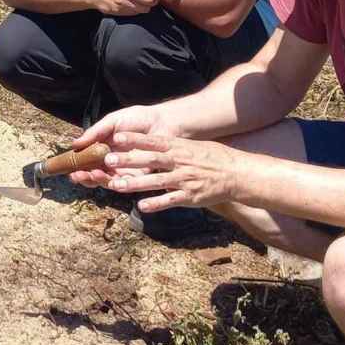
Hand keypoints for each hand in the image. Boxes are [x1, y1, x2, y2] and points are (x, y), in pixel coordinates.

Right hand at [69, 105, 178, 187]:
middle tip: (77, 175)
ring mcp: (122, 170)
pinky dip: (112, 183)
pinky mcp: (136, 177)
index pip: (85, 161)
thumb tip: (74, 144)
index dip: (76, 166)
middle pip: (92, 174)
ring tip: (91, 174)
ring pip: (104, 181)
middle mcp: (110, 162)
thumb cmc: (138, 119)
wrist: (163, 123)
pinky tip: (107, 178)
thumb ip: (95, 132)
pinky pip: (122, 184)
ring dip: (94, 181)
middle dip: (83, 177)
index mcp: (102, 148)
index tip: (69, 167)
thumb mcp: (112, 122)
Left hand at [103, 132, 240, 212]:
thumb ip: (171, 145)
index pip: (153, 141)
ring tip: (116, 186)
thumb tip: (149, 142)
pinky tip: (141, 206)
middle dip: (128, 160)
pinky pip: (170, 200)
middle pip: (150, 160)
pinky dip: (155, 204)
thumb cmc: (211, 157)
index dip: (134, 139)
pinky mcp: (190, 196)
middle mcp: (179, 162)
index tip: (116, 137)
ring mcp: (184, 179)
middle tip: (108, 160)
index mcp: (179, 147)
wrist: (237, 174)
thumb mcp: (191, 145)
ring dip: (135, 184)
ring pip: (156, 181)